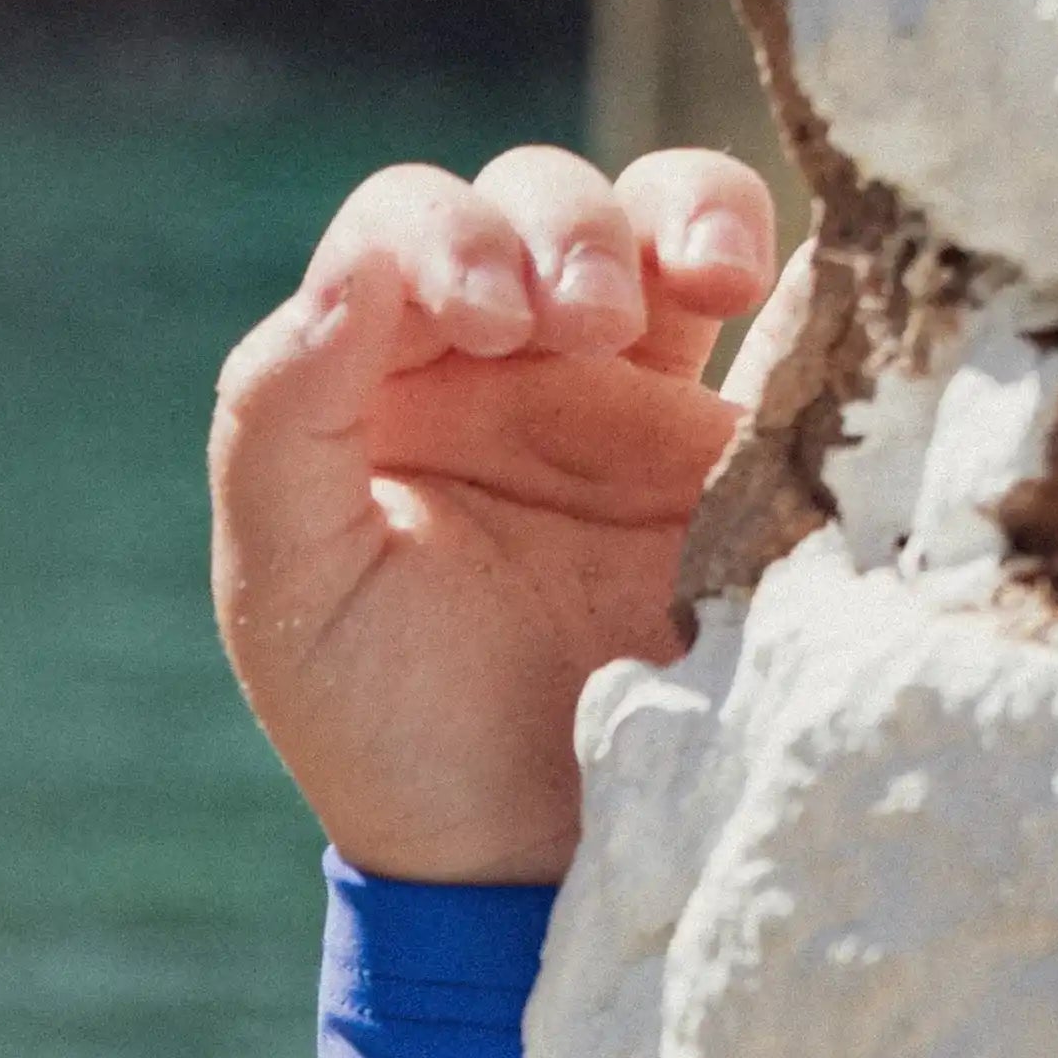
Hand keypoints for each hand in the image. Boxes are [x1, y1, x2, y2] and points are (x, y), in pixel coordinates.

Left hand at [209, 144, 783, 883]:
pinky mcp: (730, 443)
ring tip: (688, 291)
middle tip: (579, 321)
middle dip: (559, 228)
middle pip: (533, 200)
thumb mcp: (292, 594)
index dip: (443, 238)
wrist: (539, 858)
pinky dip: (780, 262)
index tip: (488, 323)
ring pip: (654, 216)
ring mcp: (623, 392)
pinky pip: (774, 311)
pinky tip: (770, 285)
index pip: (399, 231)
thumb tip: (344, 274)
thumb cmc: (394, 735)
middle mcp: (498, 364)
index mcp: (375, 382)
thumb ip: (277, 427)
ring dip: (674, 216)